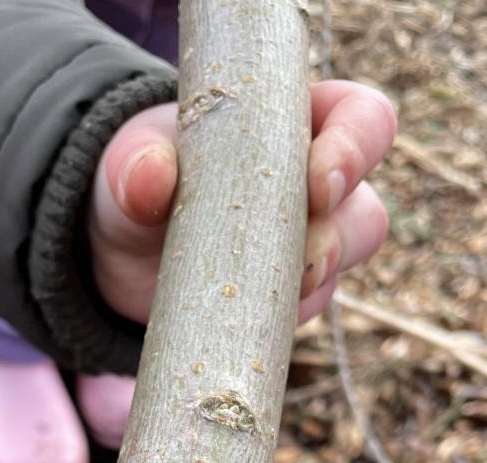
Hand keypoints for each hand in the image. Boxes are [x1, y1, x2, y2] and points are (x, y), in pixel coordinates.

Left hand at [89, 80, 395, 325]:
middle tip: (305, 258)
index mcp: (291, 125)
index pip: (358, 118)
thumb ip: (136, 164)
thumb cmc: (137, 184)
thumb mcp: (127, 167)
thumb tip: (151, 175)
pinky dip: (287, 317)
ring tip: (281, 290)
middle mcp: (312, 186)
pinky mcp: (290, 298)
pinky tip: (253, 321)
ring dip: (321, 279)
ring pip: (345, 264)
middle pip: (366, 206)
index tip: (320, 180)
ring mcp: (307, 248)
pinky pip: (308, 310)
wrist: (120, 253)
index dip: (356, 145)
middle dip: (341, 233)